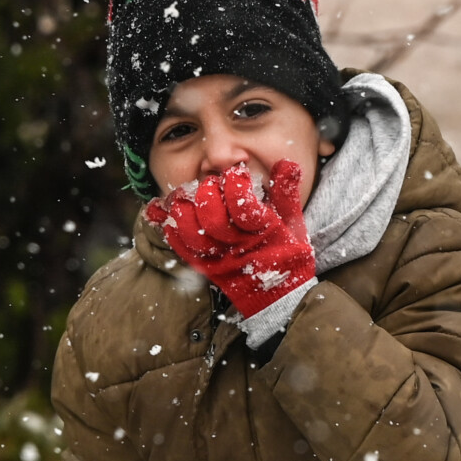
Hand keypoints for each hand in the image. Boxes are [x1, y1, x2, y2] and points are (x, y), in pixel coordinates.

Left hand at [144, 158, 314, 318]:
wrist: (279, 297)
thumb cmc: (288, 256)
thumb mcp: (293, 222)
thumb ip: (286, 192)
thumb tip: (287, 163)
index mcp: (264, 232)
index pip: (244, 206)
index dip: (236, 185)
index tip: (237, 173)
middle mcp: (240, 247)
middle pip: (213, 221)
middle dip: (208, 195)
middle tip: (211, 183)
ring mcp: (221, 259)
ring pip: (194, 235)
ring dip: (185, 211)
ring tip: (186, 194)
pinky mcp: (207, 269)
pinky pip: (183, 251)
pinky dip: (172, 231)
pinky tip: (167, 213)